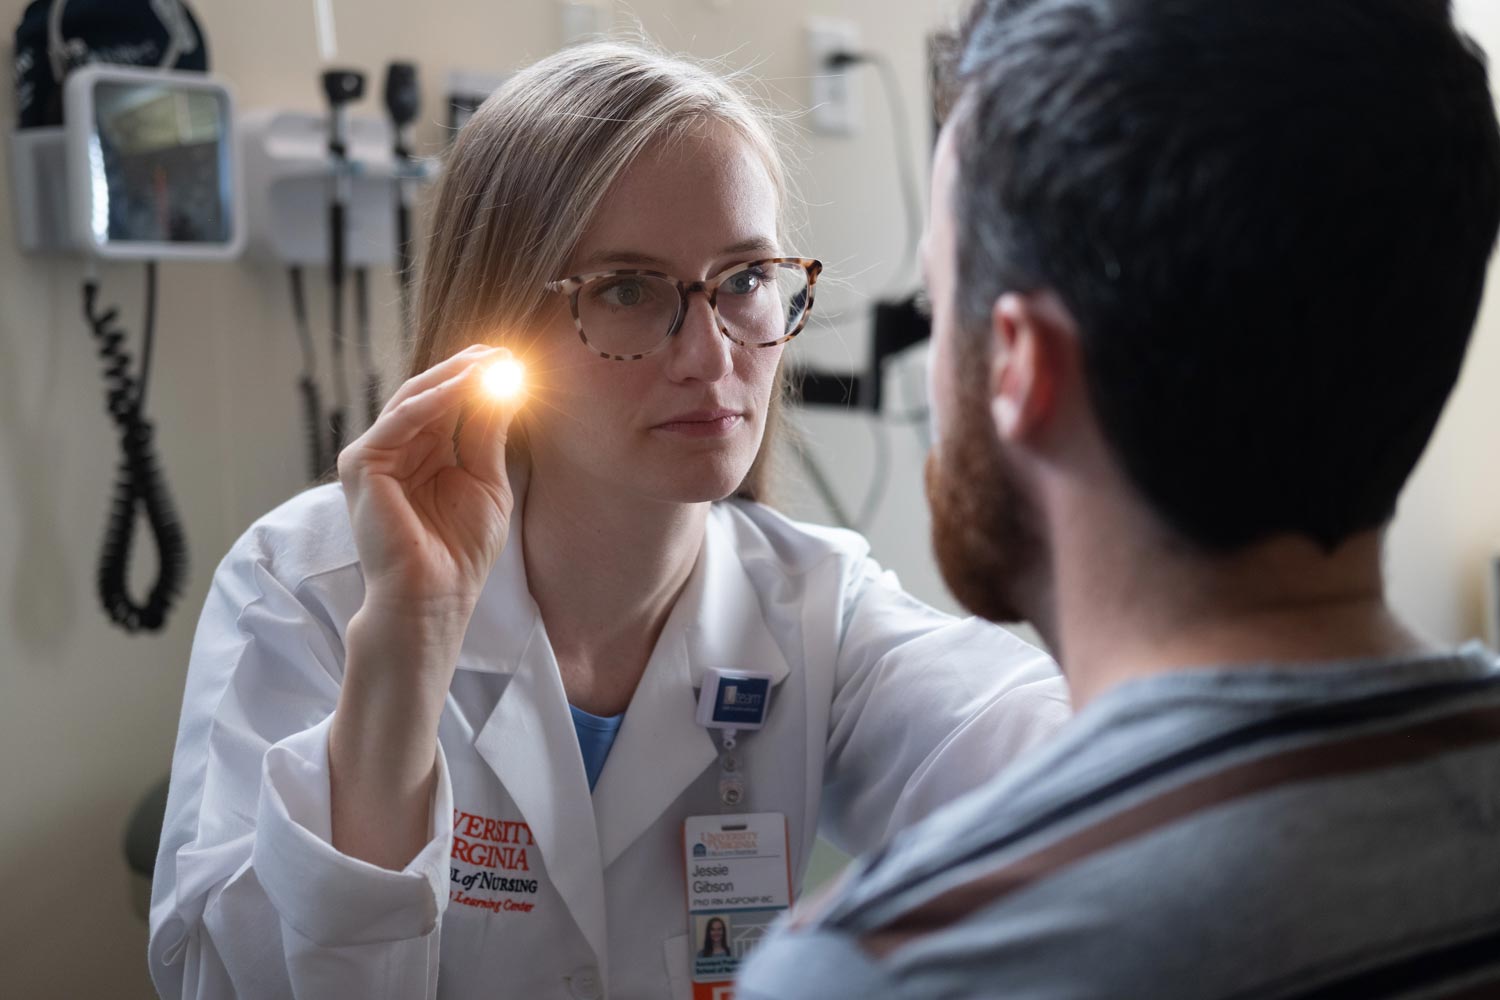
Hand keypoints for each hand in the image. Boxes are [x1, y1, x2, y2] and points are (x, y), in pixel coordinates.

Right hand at [337, 344, 520, 632]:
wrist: (435, 596)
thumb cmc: (460, 551)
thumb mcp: (486, 482)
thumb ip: (486, 434)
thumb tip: (504, 386)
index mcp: (424, 455)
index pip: (449, 405)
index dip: (478, 381)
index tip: (513, 360)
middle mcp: (397, 451)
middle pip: (430, 395)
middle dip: (466, 371)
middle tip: (501, 351)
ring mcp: (376, 457)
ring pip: (414, 400)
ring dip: (453, 378)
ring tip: (488, 361)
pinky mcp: (362, 466)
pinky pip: (400, 420)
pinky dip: (433, 399)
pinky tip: (464, 386)